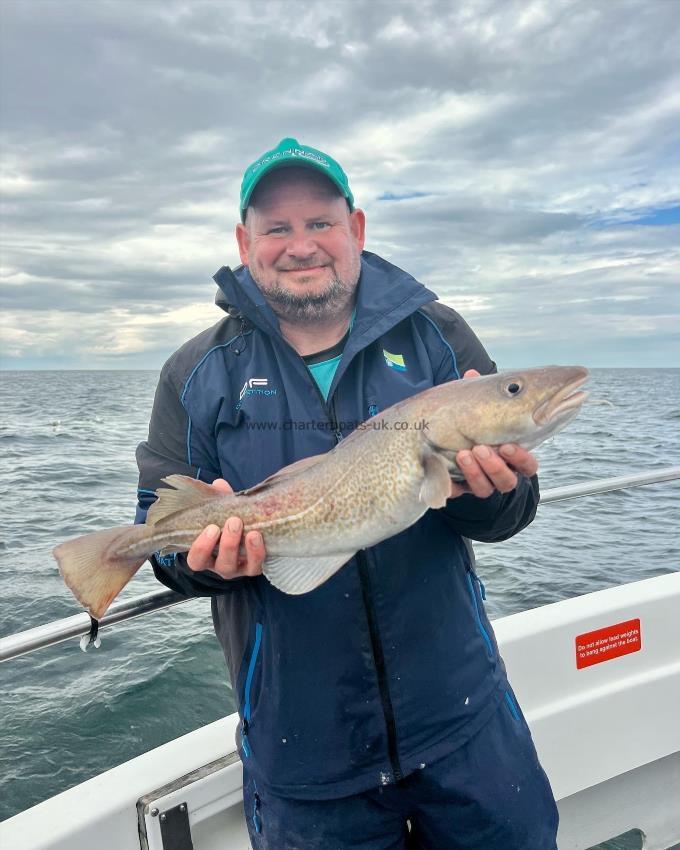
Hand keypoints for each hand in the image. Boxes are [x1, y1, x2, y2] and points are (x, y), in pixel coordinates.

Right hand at [187, 479, 264, 578]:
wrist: (252, 528)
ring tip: (252, 531)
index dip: (201, 547)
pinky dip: (257, 553)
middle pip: (220, 563)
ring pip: (237, 567)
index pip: (196, 559)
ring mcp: (237, 568)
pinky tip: (258, 536)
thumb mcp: (221, 511)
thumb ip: (218, 499)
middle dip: (228, 544)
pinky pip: (256, 566)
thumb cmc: (227, 521)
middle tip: (234, 522)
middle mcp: (220, 565)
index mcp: (206, 554)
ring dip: (244, 548)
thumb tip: (219, 483)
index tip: (211, 527)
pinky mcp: (253, 568)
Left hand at [449, 370, 538, 498]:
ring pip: (486, 489)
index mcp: (510, 457)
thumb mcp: (476, 413)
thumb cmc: (469, 429)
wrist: (442, 451)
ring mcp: (479, 484)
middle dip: (495, 466)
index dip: (521, 459)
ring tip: (463, 453)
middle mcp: (498, 474)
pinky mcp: (459, 490)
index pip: (527, 465)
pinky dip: (453, 483)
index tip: (508, 445)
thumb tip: (472, 374)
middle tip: (481, 448)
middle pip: (507, 481)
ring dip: (476, 472)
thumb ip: (479, 397)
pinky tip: (444, 468)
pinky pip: (459, 493)